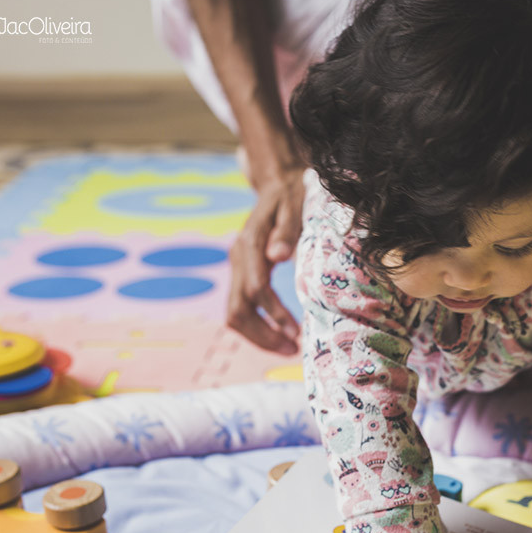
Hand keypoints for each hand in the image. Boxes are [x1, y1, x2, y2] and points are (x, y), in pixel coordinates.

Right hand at [226, 162, 305, 353]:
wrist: (277, 182)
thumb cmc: (292, 194)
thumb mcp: (295, 206)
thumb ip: (287, 231)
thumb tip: (278, 256)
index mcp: (250, 245)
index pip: (256, 289)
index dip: (274, 314)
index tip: (296, 333)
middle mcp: (238, 258)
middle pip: (237, 310)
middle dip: (263, 335)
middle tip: (293, 350)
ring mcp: (237, 266)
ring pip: (235, 313)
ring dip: (259, 336)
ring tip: (289, 348)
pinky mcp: (242, 272)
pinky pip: (242, 306)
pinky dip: (258, 325)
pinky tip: (280, 333)